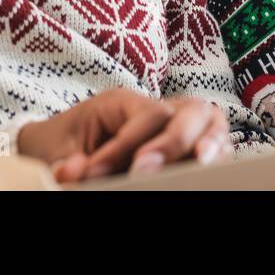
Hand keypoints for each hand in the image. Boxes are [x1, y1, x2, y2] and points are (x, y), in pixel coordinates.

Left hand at [16, 89, 230, 182]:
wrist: (57, 146)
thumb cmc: (61, 143)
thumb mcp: (56, 151)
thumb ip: (66, 163)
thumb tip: (71, 173)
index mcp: (122, 101)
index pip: (144, 116)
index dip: (127, 147)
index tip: (101, 173)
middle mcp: (156, 107)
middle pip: (189, 110)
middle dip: (175, 141)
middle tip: (148, 169)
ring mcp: (175, 123)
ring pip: (210, 121)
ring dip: (212, 143)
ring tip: (204, 162)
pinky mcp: (185, 144)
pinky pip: (215, 141)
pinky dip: (218, 152)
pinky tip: (210, 169)